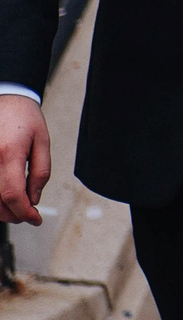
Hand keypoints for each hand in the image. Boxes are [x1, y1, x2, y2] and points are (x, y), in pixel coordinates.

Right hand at [0, 96, 49, 226]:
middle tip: (29, 215)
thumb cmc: (24, 118)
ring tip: (18, 207)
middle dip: (14, 215)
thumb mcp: (42, 142)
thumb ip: (40, 173)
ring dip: (2, 210)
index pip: (12, 194)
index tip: (36, 219)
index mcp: (8, 154)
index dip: (24, 213)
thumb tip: (34, 199)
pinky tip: (5, 198)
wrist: (6, 100)